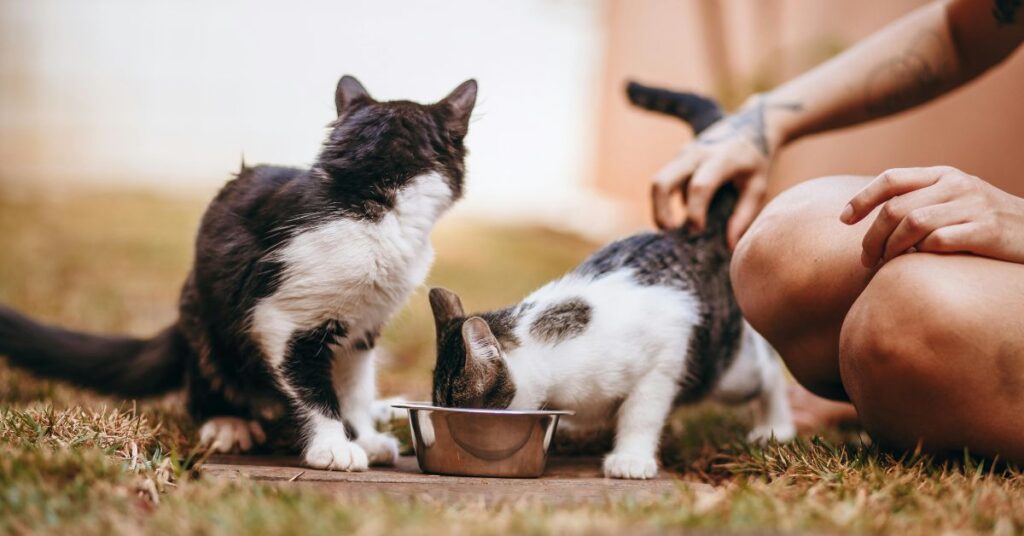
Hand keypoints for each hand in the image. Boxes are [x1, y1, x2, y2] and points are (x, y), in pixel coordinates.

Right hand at [651, 95, 793, 246]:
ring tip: (673, 228)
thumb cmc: (757, 160)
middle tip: (669, 232)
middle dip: (660, 211)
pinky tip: (685, 213)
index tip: (698, 230)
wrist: (752, 125)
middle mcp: (696, 153)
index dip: (695, 212)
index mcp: (721, 159)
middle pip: (662, 182)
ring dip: (660, 208)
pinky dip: (668, 200)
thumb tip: (730, 245)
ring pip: (658, 182)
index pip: (700, 187)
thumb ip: (743, 215)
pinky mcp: (679, 157)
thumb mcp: (758, 187)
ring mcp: (684, 153)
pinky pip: (666, 181)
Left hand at [841, 166, 1023, 266]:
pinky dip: (921, 254)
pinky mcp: (987, 230)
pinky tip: (918, 264)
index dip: (862, 199)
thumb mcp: (955, 202)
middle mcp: (956, 185)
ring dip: (890, 248)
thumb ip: (920, 201)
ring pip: (912, 224)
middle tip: (865, 260)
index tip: (843, 220)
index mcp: (944, 175)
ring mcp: (973, 206)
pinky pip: (939, 241)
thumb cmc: (986, 223)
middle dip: (871, 236)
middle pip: (895, 207)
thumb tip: (873, 218)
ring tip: (884, 265)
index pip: (892, 179)